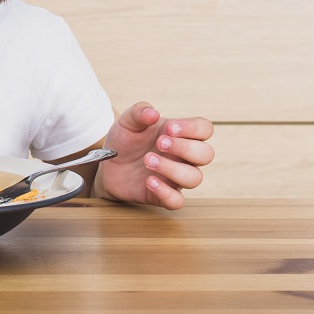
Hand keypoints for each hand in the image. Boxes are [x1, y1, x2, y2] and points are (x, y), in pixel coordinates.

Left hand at [97, 102, 213, 209]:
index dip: (193, 128)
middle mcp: (183, 157)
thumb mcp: (127, 122)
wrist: (107, 164)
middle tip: (160, 143)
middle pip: (206, 154)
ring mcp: (175, 177)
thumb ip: (139, 113)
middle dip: (185, 148)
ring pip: (194, 178)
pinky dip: (166, 192)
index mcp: (179, 135)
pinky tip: (149, 181)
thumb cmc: (124, 141)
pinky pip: (177, 201)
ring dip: (172, 169)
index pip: (204, 129)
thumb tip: (153, 113)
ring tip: (147, 160)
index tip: (170, 128)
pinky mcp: (163, 195)